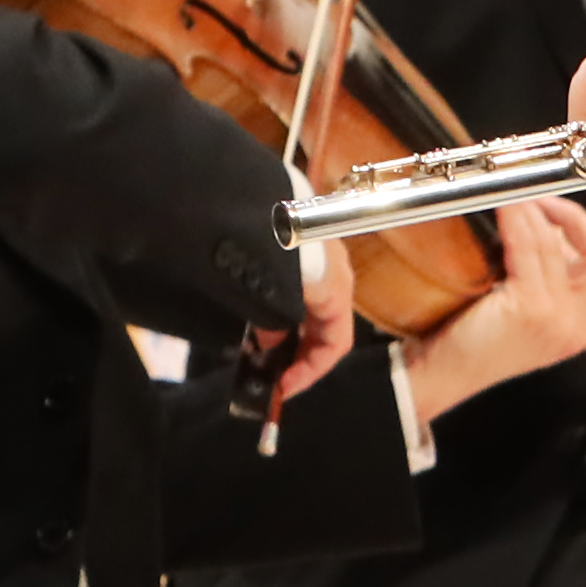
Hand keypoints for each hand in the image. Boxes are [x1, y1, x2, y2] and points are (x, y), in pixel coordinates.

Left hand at [257, 231, 363, 410]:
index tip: (283, 388)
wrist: (248, 199)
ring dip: (286, 328)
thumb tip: (268, 343)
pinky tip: (252, 310)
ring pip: (309, 305)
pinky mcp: (295, 242)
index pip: (336, 344)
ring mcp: (317, 255)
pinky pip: (297, 285)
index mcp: (337, 290)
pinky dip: (279, 305)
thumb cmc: (267, 249)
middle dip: (297, 351)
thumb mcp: (274, 296)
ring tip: (254, 342)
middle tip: (268, 369)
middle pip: (325, 325)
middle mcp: (335, 273)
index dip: (312, 372)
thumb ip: (274, 327)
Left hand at [399, 197, 585, 417]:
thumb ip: (547, 285)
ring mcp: (558, 319)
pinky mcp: (531, 309)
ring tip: (516, 197)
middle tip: (543, 201)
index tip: (565, 216)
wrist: (440, 375)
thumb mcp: (523, 318)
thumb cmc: (470, 345)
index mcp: (581, 330)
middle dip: (575, 220)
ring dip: (537, 212)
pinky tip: (506, 207)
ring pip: (558, 246)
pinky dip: (519, 221)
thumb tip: (550, 232)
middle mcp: (577, 326)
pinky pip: (532, 250)